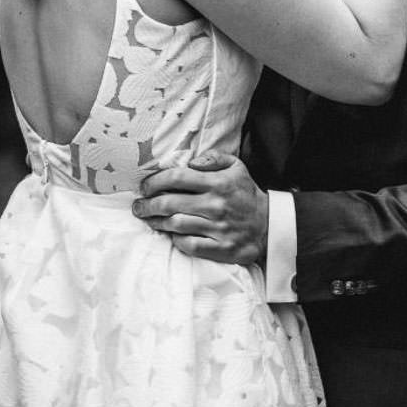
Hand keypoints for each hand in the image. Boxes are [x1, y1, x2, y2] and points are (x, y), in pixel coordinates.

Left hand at [132, 154, 267, 265]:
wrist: (269, 225)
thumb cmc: (246, 194)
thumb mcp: (236, 167)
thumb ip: (213, 158)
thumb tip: (191, 162)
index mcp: (217, 182)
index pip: (177, 177)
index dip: (155, 181)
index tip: (145, 186)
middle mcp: (215, 204)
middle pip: (170, 203)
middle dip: (147, 204)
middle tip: (138, 206)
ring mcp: (217, 227)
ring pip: (175, 224)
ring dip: (156, 222)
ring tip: (148, 219)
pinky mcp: (220, 247)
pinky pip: (188, 244)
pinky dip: (175, 240)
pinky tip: (169, 235)